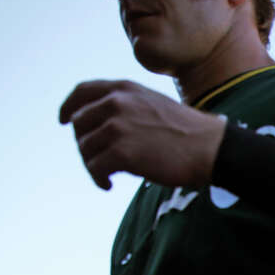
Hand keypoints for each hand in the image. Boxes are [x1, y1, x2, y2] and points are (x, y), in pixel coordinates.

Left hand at [59, 80, 226, 190]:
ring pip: (85, 148)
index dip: (69, 107)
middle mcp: (116, 103)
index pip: (82, 92)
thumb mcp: (154, 105)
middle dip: (84, 144)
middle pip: (79, 124)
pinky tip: (109, 185)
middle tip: (98, 161)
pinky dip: (98, 178)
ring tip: (107, 176)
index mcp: (124, 89)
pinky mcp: (121, 152)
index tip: (64, 121)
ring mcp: (117, 127)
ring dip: (92, 165)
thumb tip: (102, 127)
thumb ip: (127, 107)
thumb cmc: (189, 133)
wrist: (210, 148)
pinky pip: (95, 167)